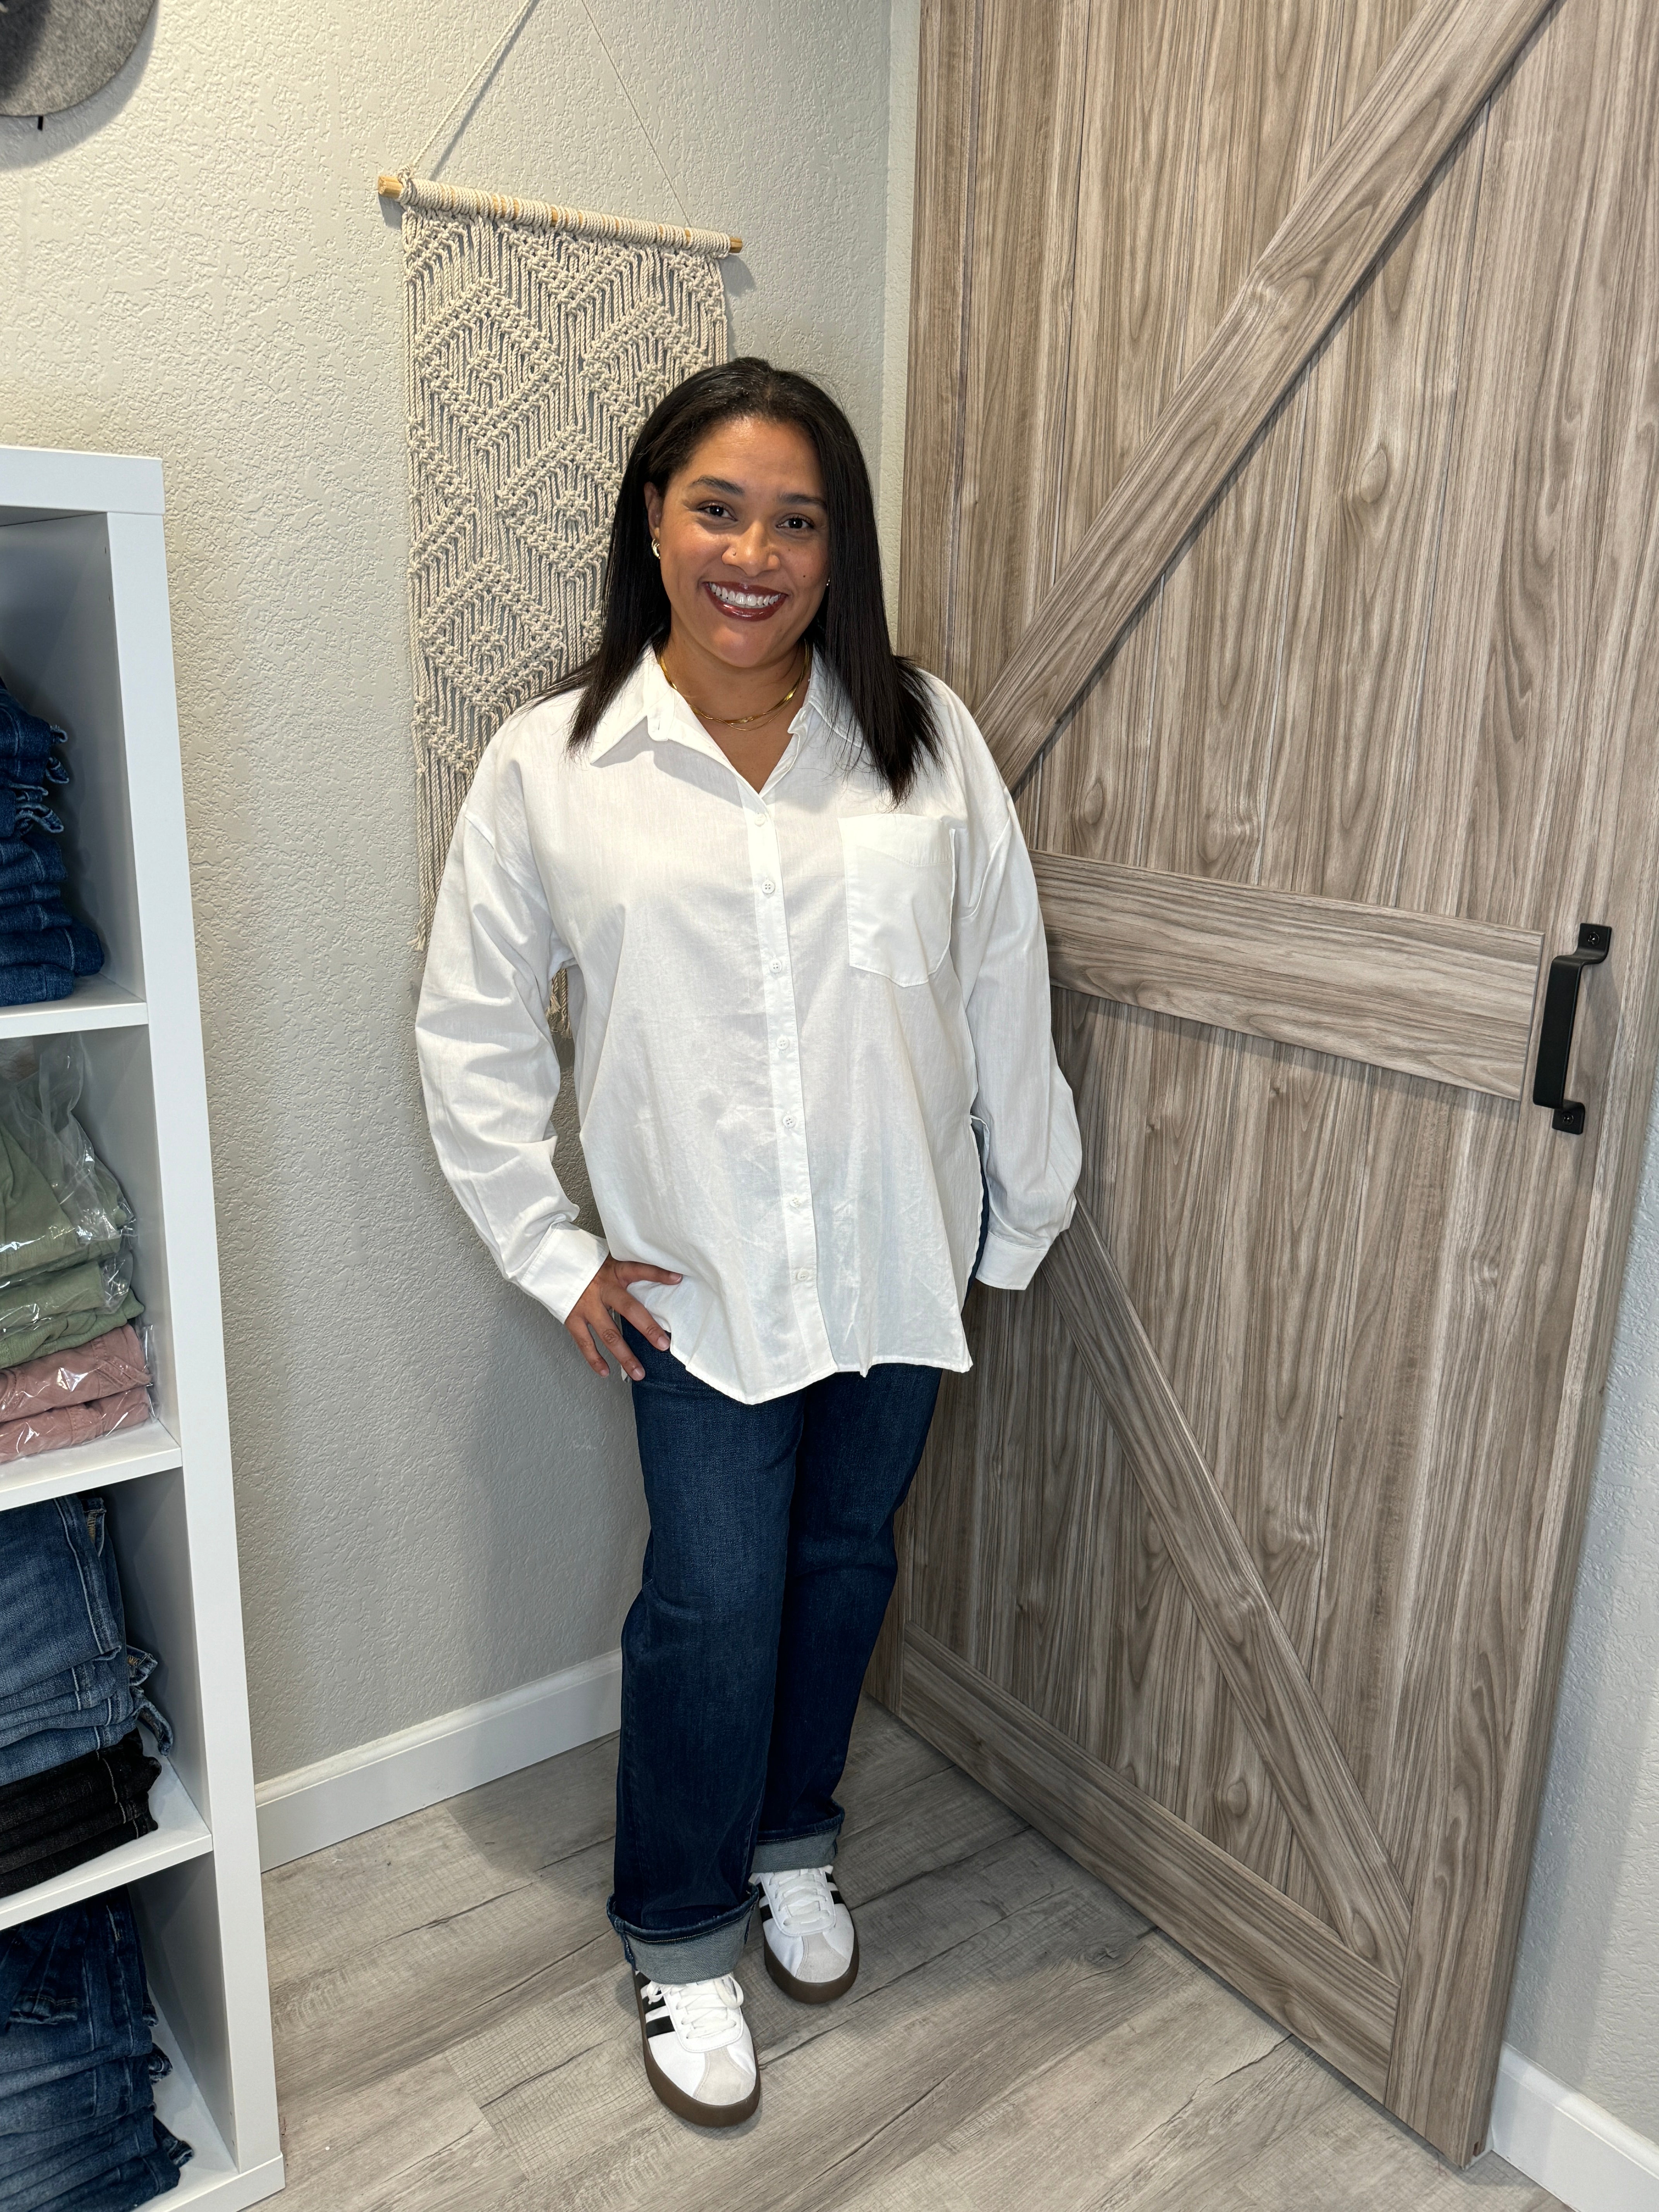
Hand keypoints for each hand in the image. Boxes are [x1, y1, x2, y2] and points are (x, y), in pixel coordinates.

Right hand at [565, 1256, 680, 1379]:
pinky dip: (595, 1359)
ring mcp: (586, 1305)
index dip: (658, 1273)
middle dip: (647, 1328)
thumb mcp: (610, 1261)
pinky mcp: (572, 1318)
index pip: (639, 1269)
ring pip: (609, 1334)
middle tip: (663, 1345)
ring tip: (639, 1373)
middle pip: (628, 1309)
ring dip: (625, 1356)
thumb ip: (629, 1272)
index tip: (677, 1279)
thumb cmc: (588, 1266)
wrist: (553, 1264)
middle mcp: (602, 1289)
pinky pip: (585, 1343)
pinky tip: (606, 1371)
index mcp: (614, 1271)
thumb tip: (663, 1279)